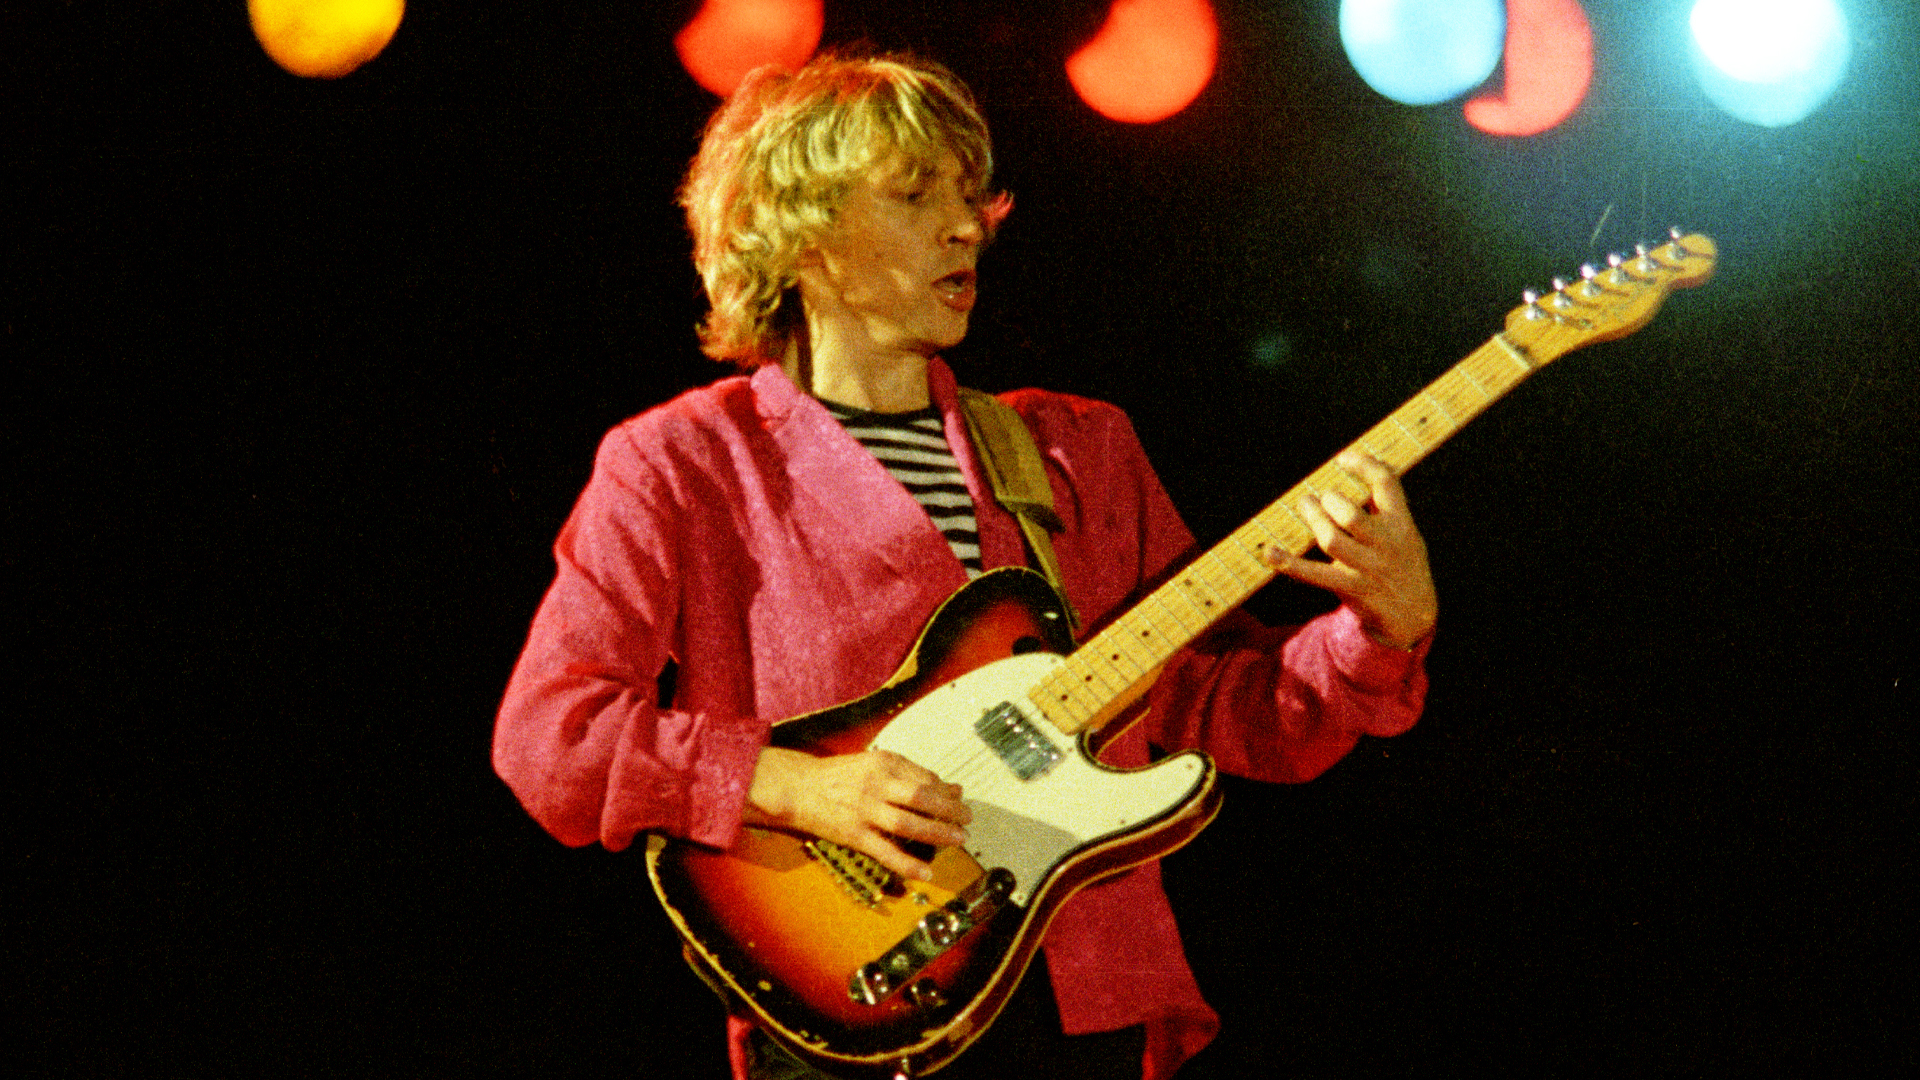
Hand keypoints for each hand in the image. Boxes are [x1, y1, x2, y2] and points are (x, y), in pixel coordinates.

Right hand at [743, 746, 971, 881]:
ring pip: (909, 824)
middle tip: (967, 820)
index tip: (958, 801)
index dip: (946, 792)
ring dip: (938, 833)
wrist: (798, 787)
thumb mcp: (874, 763)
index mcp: (883, 763)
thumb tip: (948, 787)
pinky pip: (886, 852)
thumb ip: (910, 774)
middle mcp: (876, 785)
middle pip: (923, 798)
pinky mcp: (855, 835)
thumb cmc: (839, 775)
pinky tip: (926, 871)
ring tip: (958, 839)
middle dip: (950, 811)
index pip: (925, 778)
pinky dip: (908, 864)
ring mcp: (865, 811)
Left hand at [1263, 451, 1437, 649]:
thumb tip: (1360, 471)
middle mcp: (1386, 544)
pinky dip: (1290, 563)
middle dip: (1330, 500)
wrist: (1414, 616)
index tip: (1341, 459)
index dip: (1363, 465)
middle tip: (1319, 497)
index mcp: (1402, 524)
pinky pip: (1315, 574)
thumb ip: (1385, 507)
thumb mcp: (1405, 533)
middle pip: (1350, 515)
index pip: (1386, 484)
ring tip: (1305, 505)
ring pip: (1331, 540)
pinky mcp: (1351, 588)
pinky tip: (1269, 552)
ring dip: (1312, 520)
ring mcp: (1368, 568)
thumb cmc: (1402, 564)